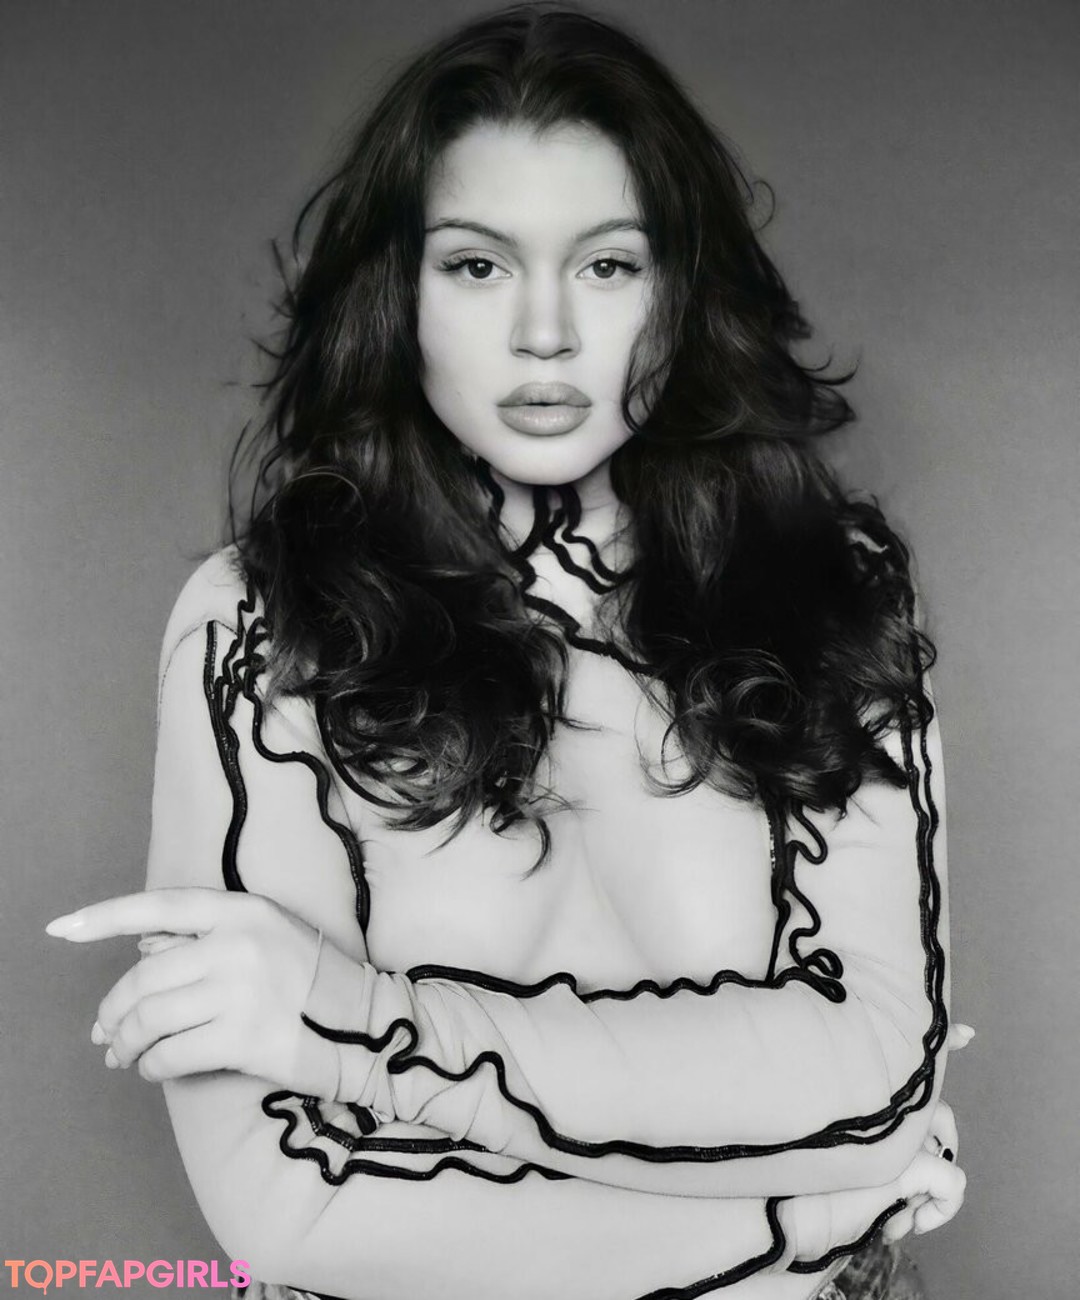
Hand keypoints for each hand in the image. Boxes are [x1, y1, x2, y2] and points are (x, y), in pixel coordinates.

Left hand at [46, 887, 342, 1095]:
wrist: (367, 1026)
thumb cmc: (314, 980)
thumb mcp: (267, 935)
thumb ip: (207, 937)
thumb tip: (144, 949)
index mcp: (241, 910)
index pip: (158, 907)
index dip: (103, 917)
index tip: (59, 929)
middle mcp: (238, 944)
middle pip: (143, 978)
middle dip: (113, 1012)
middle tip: (104, 1034)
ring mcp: (240, 991)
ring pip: (150, 1019)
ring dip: (126, 1043)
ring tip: (124, 1055)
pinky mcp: (244, 1038)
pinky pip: (170, 1054)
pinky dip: (150, 1066)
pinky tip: (153, 1069)